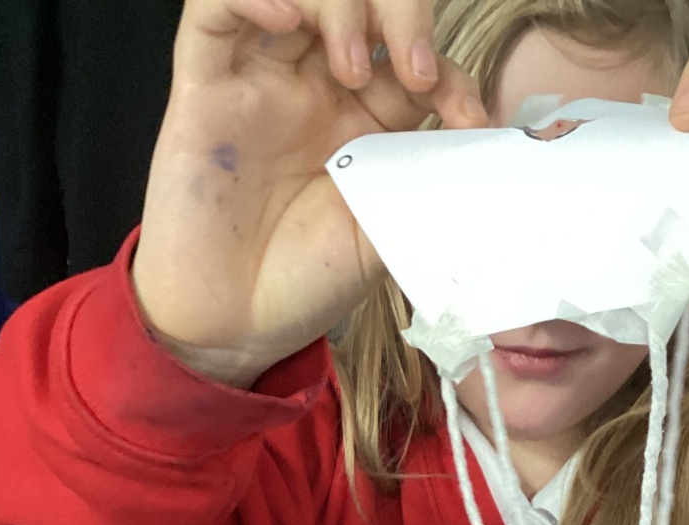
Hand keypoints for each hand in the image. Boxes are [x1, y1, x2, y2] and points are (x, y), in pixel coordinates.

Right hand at [132, 0, 486, 384]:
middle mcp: (313, 88)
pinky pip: (215, 7)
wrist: (234, 328)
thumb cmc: (304, 284)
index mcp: (366, 121)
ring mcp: (259, 80)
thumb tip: (486, 145)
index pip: (417, 55)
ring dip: (339, 6)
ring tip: (351, 67)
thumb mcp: (387, 234)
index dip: (450, 71)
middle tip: (413, 70)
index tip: (467, 118)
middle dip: (401, 13)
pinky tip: (287, 17)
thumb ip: (428, 183)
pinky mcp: (203, 85)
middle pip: (362, 3)